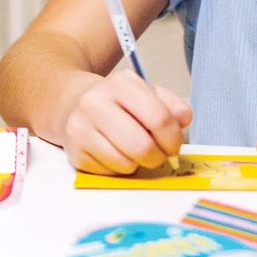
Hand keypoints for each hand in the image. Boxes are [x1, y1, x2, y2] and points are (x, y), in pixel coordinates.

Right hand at [63, 70, 192, 175]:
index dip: (174, 138)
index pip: (159, 118)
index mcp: (120, 83)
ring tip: (135, 151)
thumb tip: (183, 121)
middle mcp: (95, 103)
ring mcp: (81, 129)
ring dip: (139, 164)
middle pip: (142, 147)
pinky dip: (120, 169)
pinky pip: (111, 173)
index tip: (174, 145)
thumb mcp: (147, 93)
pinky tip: (117, 154)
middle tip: (160, 155)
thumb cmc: (120, 102)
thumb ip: (171, 106)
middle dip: (158, 157)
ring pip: (126, 164)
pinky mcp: (75, 153)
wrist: (73, 104)